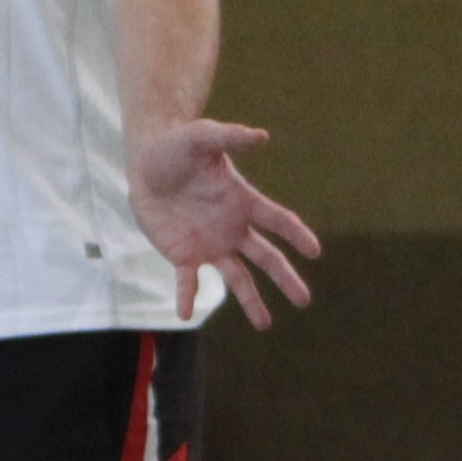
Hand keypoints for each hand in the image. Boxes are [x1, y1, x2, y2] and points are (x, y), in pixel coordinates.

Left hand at [128, 120, 320, 326]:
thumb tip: (261, 136)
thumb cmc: (178, 146)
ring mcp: (211, 244)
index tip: (315, 252)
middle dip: (286, 278)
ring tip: (264, 324)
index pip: (278, 220)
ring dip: (250, 301)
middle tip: (304, 300)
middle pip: (267, 257)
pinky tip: (185, 313)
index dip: (297, 235)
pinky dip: (187, 296)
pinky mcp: (184, 255)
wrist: (147, 162)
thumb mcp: (202, 137)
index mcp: (243, 201)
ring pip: (238, 278)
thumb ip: (230, 137)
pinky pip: (188, 281)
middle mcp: (233, 228)